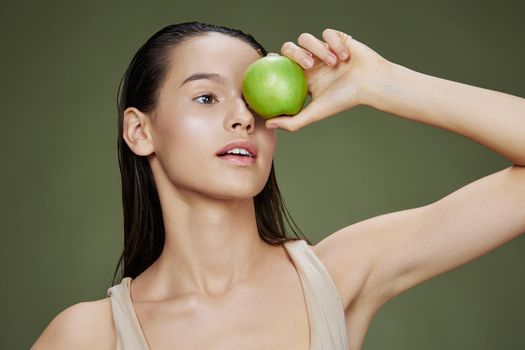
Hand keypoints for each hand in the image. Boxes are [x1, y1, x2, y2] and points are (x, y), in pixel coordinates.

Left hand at [266, 28, 389, 131]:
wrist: (371, 84)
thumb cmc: (345, 99)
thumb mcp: (316, 112)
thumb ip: (292, 121)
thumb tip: (267, 125)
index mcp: (303, 76)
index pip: (280, 66)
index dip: (271, 62)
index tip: (267, 63)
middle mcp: (311, 61)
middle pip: (289, 48)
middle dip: (295, 53)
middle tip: (308, 65)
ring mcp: (322, 48)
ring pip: (306, 38)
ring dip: (319, 50)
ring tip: (332, 62)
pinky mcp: (335, 38)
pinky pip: (327, 33)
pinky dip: (335, 45)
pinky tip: (344, 56)